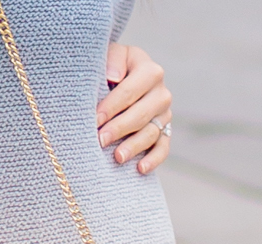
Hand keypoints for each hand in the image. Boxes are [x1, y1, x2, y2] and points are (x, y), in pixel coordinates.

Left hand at [97, 43, 171, 174]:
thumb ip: (112, 60)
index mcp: (149, 71)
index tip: (95, 119)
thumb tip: (114, 76)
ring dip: (134, 146)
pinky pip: (163, 148)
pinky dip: (153, 159)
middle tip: (101, 140)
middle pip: (141, 114)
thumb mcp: (109, 56)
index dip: (112, 106)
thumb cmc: (110, 69)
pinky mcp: (165, 132)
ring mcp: (165, 115)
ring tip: (117, 158)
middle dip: (120, 128)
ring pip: (151, 133)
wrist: (120, 82)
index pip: (130, 90)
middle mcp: (161, 93)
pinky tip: (140, 169)